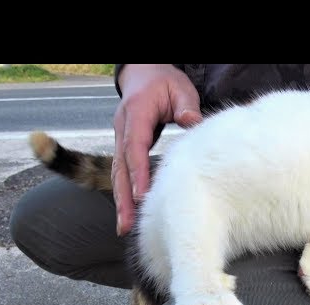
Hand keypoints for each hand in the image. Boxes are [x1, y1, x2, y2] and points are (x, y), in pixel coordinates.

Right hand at [113, 64, 202, 234]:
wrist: (144, 73)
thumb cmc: (164, 83)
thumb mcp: (179, 88)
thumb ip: (186, 106)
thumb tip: (191, 121)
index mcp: (136, 113)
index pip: (135, 146)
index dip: (138, 172)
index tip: (141, 195)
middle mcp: (123, 128)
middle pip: (120, 167)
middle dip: (123, 197)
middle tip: (127, 223)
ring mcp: (121, 138)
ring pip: (118, 173)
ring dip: (120, 201)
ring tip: (124, 226)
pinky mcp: (125, 147)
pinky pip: (122, 172)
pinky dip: (123, 193)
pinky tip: (128, 214)